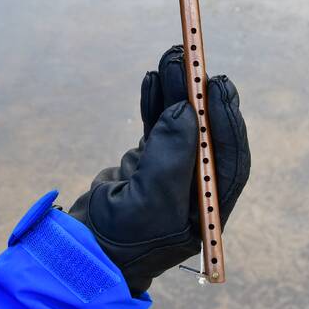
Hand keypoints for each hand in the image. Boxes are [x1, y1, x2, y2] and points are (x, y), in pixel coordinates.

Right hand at [69, 46, 250, 295]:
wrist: (80, 253)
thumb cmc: (118, 240)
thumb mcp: (146, 203)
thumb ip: (169, 156)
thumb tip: (186, 112)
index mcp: (206, 208)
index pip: (227, 159)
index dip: (225, 120)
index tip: (217, 85)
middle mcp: (194, 189)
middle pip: (207, 134)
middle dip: (199, 96)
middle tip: (192, 59)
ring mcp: (171, 174)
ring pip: (181, 124)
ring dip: (177, 91)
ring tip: (172, 56)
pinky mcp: (148, 164)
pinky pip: (157, 126)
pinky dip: (155, 102)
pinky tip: (153, 78)